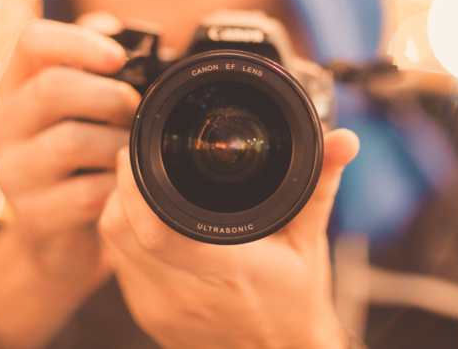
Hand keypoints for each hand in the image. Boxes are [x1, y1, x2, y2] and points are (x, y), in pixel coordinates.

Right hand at [0, 19, 139, 348]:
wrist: (62, 236)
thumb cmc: (84, 156)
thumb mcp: (87, 106)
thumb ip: (98, 64)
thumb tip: (117, 30)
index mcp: (17, 87)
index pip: (32, 41)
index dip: (79, 41)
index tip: (120, 57)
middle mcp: (4, 124)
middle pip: (52, 89)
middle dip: (109, 96)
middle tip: (136, 112)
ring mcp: (13, 173)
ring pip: (71, 141)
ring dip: (118, 143)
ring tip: (134, 150)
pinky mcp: (34, 217)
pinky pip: (86, 193)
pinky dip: (117, 186)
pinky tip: (126, 185)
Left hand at [99, 129, 359, 348]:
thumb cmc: (296, 303)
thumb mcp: (310, 241)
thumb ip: (319, 185)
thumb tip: (344, 140)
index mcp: (225, 269)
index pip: (153, 228)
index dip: (134, 185)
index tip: (138, 153)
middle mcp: (184, 294)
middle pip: (119, 233)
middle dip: (121, 190)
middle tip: (138, 163)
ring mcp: (161, 310)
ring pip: (113, 249)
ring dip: (121, 215)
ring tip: (143, 190)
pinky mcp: (149, 317)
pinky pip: (120, 269)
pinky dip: (127, 241)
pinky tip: (149, 227)